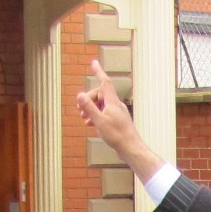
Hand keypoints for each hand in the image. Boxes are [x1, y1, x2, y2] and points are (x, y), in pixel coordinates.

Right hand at [74, 60, 165, 184]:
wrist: (130, 148)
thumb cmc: (116, 135)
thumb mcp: (99, 121)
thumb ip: (89, 107)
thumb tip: (80, 95)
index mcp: (112, 102)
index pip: (104, 82)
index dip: (98, 72)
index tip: (93, 63)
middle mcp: (116, 105)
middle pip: (100, 94)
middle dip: (88, 100)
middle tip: (80, 110)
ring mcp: (118, 112)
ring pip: (102, 105)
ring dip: (92, 109)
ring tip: (84, 119)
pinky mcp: (118, 120)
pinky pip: (105, 112)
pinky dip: (97, 115)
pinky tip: (91, 124)